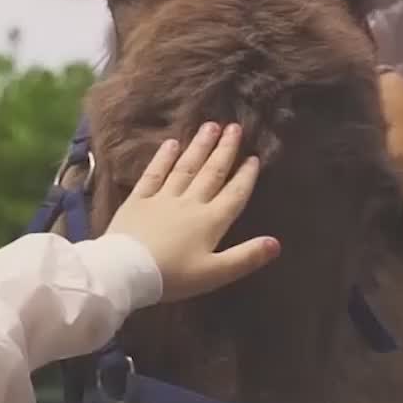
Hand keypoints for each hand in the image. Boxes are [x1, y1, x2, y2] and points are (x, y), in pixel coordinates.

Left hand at [105, 122, 279, 302]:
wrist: (127, 271)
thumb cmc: (173, 276)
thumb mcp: (215, 274)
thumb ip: (246, 257)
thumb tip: (276, 243)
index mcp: (211, 221)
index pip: (233, 195)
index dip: (245, 177)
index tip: (254, 157)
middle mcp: (190, 203)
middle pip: (211, 173)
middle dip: (225, 150)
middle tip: (235, 127)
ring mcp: (163, 198)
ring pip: (186, 167)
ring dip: (199, 146)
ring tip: (210, 126)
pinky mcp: (138, 200)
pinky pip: (154, 174)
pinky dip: (163, 158)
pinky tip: (171, 143)